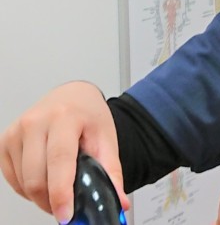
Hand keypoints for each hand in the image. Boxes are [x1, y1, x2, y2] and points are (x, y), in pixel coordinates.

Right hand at [0, 81, 128, 223]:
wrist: (72, 96)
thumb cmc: (88, 115)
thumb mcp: (106, 137)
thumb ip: (112, 171)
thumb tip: (120, 202)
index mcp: (65, 116)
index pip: (60, 160)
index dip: (61, 192)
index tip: (66, 214)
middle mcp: (37, 121)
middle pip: (37, 178)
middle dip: (52, 201)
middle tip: (67, 205)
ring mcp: (17, 130)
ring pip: (23, 183)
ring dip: (40, 196)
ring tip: (59, 184)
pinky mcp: (5, 140)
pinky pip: (12, 180)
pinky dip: (27, 188)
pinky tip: (44, 177)